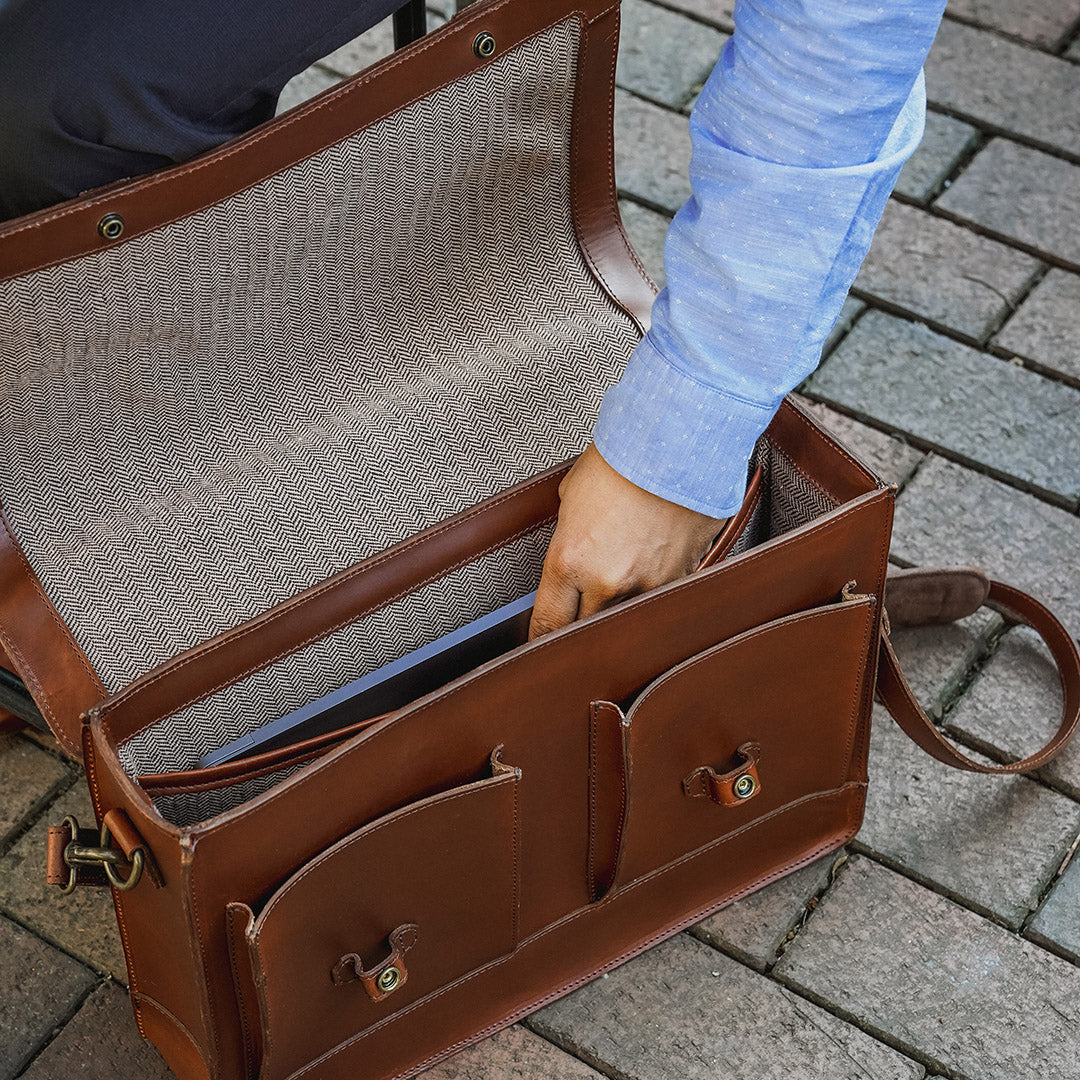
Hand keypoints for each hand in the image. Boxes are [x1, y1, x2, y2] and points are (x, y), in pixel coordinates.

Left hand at [528, 443, 727, 639]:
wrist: (676, 440)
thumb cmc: (624, 456)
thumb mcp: (571, 496)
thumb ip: (568, 535)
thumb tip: (571, 553)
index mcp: (570, 561)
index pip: (547, 624)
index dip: (541, 639)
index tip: (541, 644)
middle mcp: (608, 581)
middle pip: (586, 632)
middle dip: (582, 626)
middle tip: (582, 614)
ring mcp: (649, 584)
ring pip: (628, 618)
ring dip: (623, 606)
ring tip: (625, 576)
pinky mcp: (683, 575)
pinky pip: (664, 596)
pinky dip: (659, 586)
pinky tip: (656, 560)